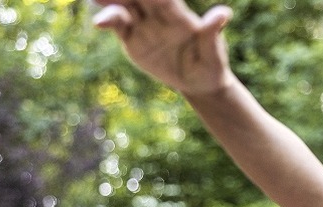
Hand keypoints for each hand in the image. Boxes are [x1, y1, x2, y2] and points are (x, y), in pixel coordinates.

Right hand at [93, 0, 233, 95]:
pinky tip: (98, 22)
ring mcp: (145, 26)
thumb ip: (213, 34)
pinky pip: (119, 25)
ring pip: (124, 6)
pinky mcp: (133, 39)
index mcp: (179, 16)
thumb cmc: (211, 65)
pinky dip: (108, 20)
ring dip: (111, 0)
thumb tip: (223, 14)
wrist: (198, 82)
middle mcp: (160, 16)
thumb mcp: (214, 55)